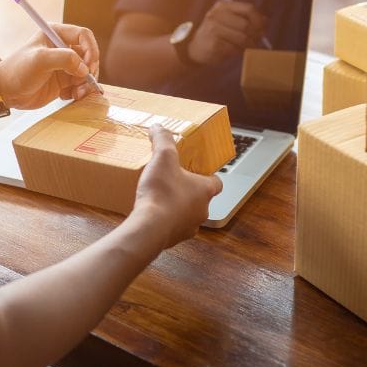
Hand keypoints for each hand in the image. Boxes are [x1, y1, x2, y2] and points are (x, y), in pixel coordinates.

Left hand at [0, 23, 99, 109]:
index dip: (91, 49)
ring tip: (76, 94)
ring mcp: (65, 65)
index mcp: (56, 34)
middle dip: (90, 70)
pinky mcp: (64, 80)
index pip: (84, 35)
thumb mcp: (40, 60)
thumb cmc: (18, 71)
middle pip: (90, 55)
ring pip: (88, 72)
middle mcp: (63, 48)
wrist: (6, 92)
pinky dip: (80, 91)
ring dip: (86, 84)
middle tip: (82, 83)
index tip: (88, 65)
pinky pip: (82, 85)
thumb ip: (65, 59)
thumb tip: (85, 69)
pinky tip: (68, 96)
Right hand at [130, 125, 222, 248]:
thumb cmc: (162, 192)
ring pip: (186, 214)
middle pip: (200, 198)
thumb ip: (163, 140)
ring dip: (176, 207)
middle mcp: (202, 210)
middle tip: (172, 181)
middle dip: (187, 190)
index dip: (207, 176)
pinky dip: (164, 221)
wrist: (149, 227)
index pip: (216, 182)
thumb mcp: (163, 157)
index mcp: (205, 190)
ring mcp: (188, 227)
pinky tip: (151, 213)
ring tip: (159, 197)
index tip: (195, 170)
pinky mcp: (173, 239)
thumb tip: (158, 127)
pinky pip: (171, 228)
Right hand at [187, 1, 264, 65]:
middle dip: (255, 35)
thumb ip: (245, 18)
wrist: (194, 48)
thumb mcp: (228, 21)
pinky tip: (236, 51)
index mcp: (223, 6)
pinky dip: (239, 52)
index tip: (262, 29)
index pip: (248, 9)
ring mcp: (213, 29)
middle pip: (247, 25)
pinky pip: (235, 49)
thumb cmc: (215, 34)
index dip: (259, 20)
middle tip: (256, 41)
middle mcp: (217, 15)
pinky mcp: (214, 44)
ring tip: (246, 47)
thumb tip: (265, 21)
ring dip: (248, 45)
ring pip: (242, 38)